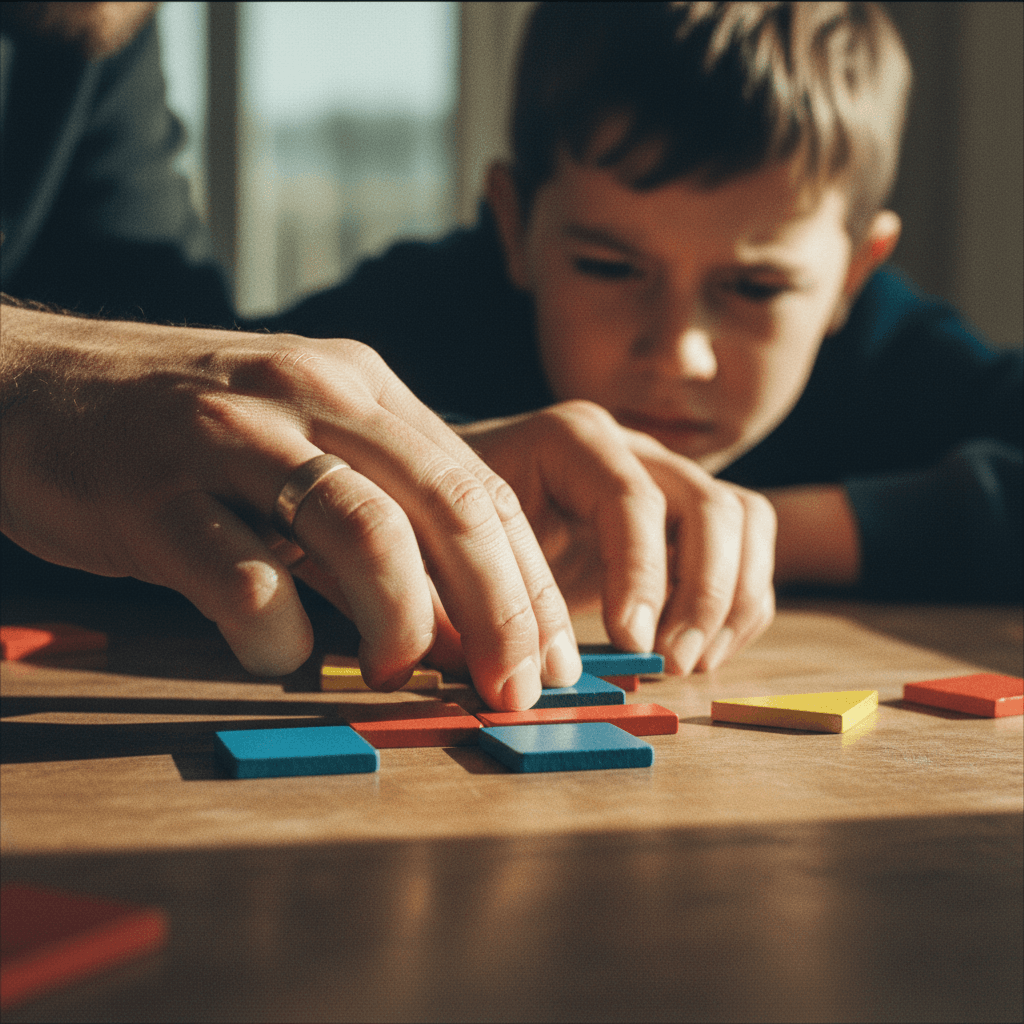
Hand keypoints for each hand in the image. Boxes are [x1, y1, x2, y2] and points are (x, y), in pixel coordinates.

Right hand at [0, 304, 581, 708]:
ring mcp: (232, 438)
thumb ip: (383, 516)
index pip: (483, 487)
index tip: (554, 662)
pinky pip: (242, 577)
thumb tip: (464, 628)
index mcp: (362, 385)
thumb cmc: (186, 431)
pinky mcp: (154, 492)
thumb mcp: (303, 442)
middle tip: (515, 691)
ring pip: (362, 529)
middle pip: (450, 506)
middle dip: (502, 612)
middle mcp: (313, 396)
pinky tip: (279, 655)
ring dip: (403, 620)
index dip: (532, 584)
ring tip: (400, 672)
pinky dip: (280, 635)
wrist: (36, 382)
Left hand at [458, 401, 775, 673]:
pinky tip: (702, 651)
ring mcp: (666, 475)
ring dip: (733, 600)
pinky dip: (742, 602)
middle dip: (704, 594)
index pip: (631, 498)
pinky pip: (748, 544)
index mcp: (571, 438)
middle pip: (710, 506)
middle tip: (669, 663)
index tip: (630, 644)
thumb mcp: (453, 544)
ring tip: (689, 663)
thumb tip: (517, 672)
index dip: (641, 575)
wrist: (466, 498)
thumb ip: (480, 593)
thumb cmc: (455, 521)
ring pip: (745, 518)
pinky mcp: (683, 514)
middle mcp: (632, 447)